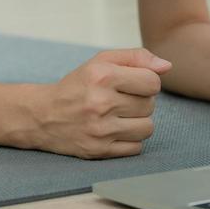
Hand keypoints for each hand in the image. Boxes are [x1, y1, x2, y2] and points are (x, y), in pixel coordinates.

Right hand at [34, 48, 172, 158]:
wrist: (42, 115)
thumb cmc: (77, 86)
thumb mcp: (101, 61)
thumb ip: (136, 57)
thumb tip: (167, 66)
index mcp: (102, 76)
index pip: (153, 82)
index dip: (146, 82)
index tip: (131, 83)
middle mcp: (100, 103)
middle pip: (150, 105)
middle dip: (139, 101)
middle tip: (119, 100)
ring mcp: (100, 129)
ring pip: (147, 128)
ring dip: (137, 122)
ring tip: (119, 116)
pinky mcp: (99, 150)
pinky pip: (136, 147)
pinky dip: (130, 139)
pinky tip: (114, 130)